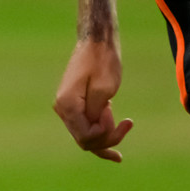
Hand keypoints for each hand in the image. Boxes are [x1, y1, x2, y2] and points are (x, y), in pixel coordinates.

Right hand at [54, 39, 132, 161]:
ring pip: (85, 136)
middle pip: (85, 140)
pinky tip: (114, 149)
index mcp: (67, 104)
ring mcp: (66, 107)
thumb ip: (97, 115)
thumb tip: (93, 132)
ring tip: (125, 123)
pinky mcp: (73, 104)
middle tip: (127, 123)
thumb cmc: (103, 61)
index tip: (121, 118)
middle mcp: (62, 108)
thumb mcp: (105, 89)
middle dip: (108, 137)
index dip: (107, 134)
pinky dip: (100, 134)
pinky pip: (85, 126)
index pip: (86, 137)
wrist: (97, 41)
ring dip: (106, 135)